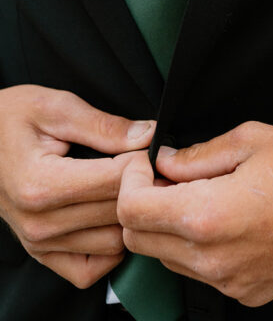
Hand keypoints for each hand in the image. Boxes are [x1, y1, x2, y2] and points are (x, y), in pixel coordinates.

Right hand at [0, 85, 154, 287]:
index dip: (144, 161)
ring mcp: (39, 243)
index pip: (115, 181)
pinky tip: (111, 217)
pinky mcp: (42, 254)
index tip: (153, 146)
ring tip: (135, 187)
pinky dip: (110, 248)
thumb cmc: (11, 118)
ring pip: (113, 243)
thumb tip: (148, 136)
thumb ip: (104, 125)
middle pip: (117, 212)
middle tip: (154, 164)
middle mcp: (39, 223)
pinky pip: (91, 269)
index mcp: (40, 184)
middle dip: (144, 186)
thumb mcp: (55, 107)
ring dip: (131, 216)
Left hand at [118, 120, 272, 306]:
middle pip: (139, 240)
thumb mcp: (251, 138)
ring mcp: (231, 283)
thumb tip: (165, 161)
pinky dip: (197, 247)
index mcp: (208, 217)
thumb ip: (197, 154)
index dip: (130, 180)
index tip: (146, 163)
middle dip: (142, 204)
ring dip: (168, 227)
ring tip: (200, 193)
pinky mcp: (248, 293)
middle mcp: (214, 260)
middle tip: (168, 175)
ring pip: (167, 259)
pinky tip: (224, 217)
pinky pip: (201, 273)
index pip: (132, 210)